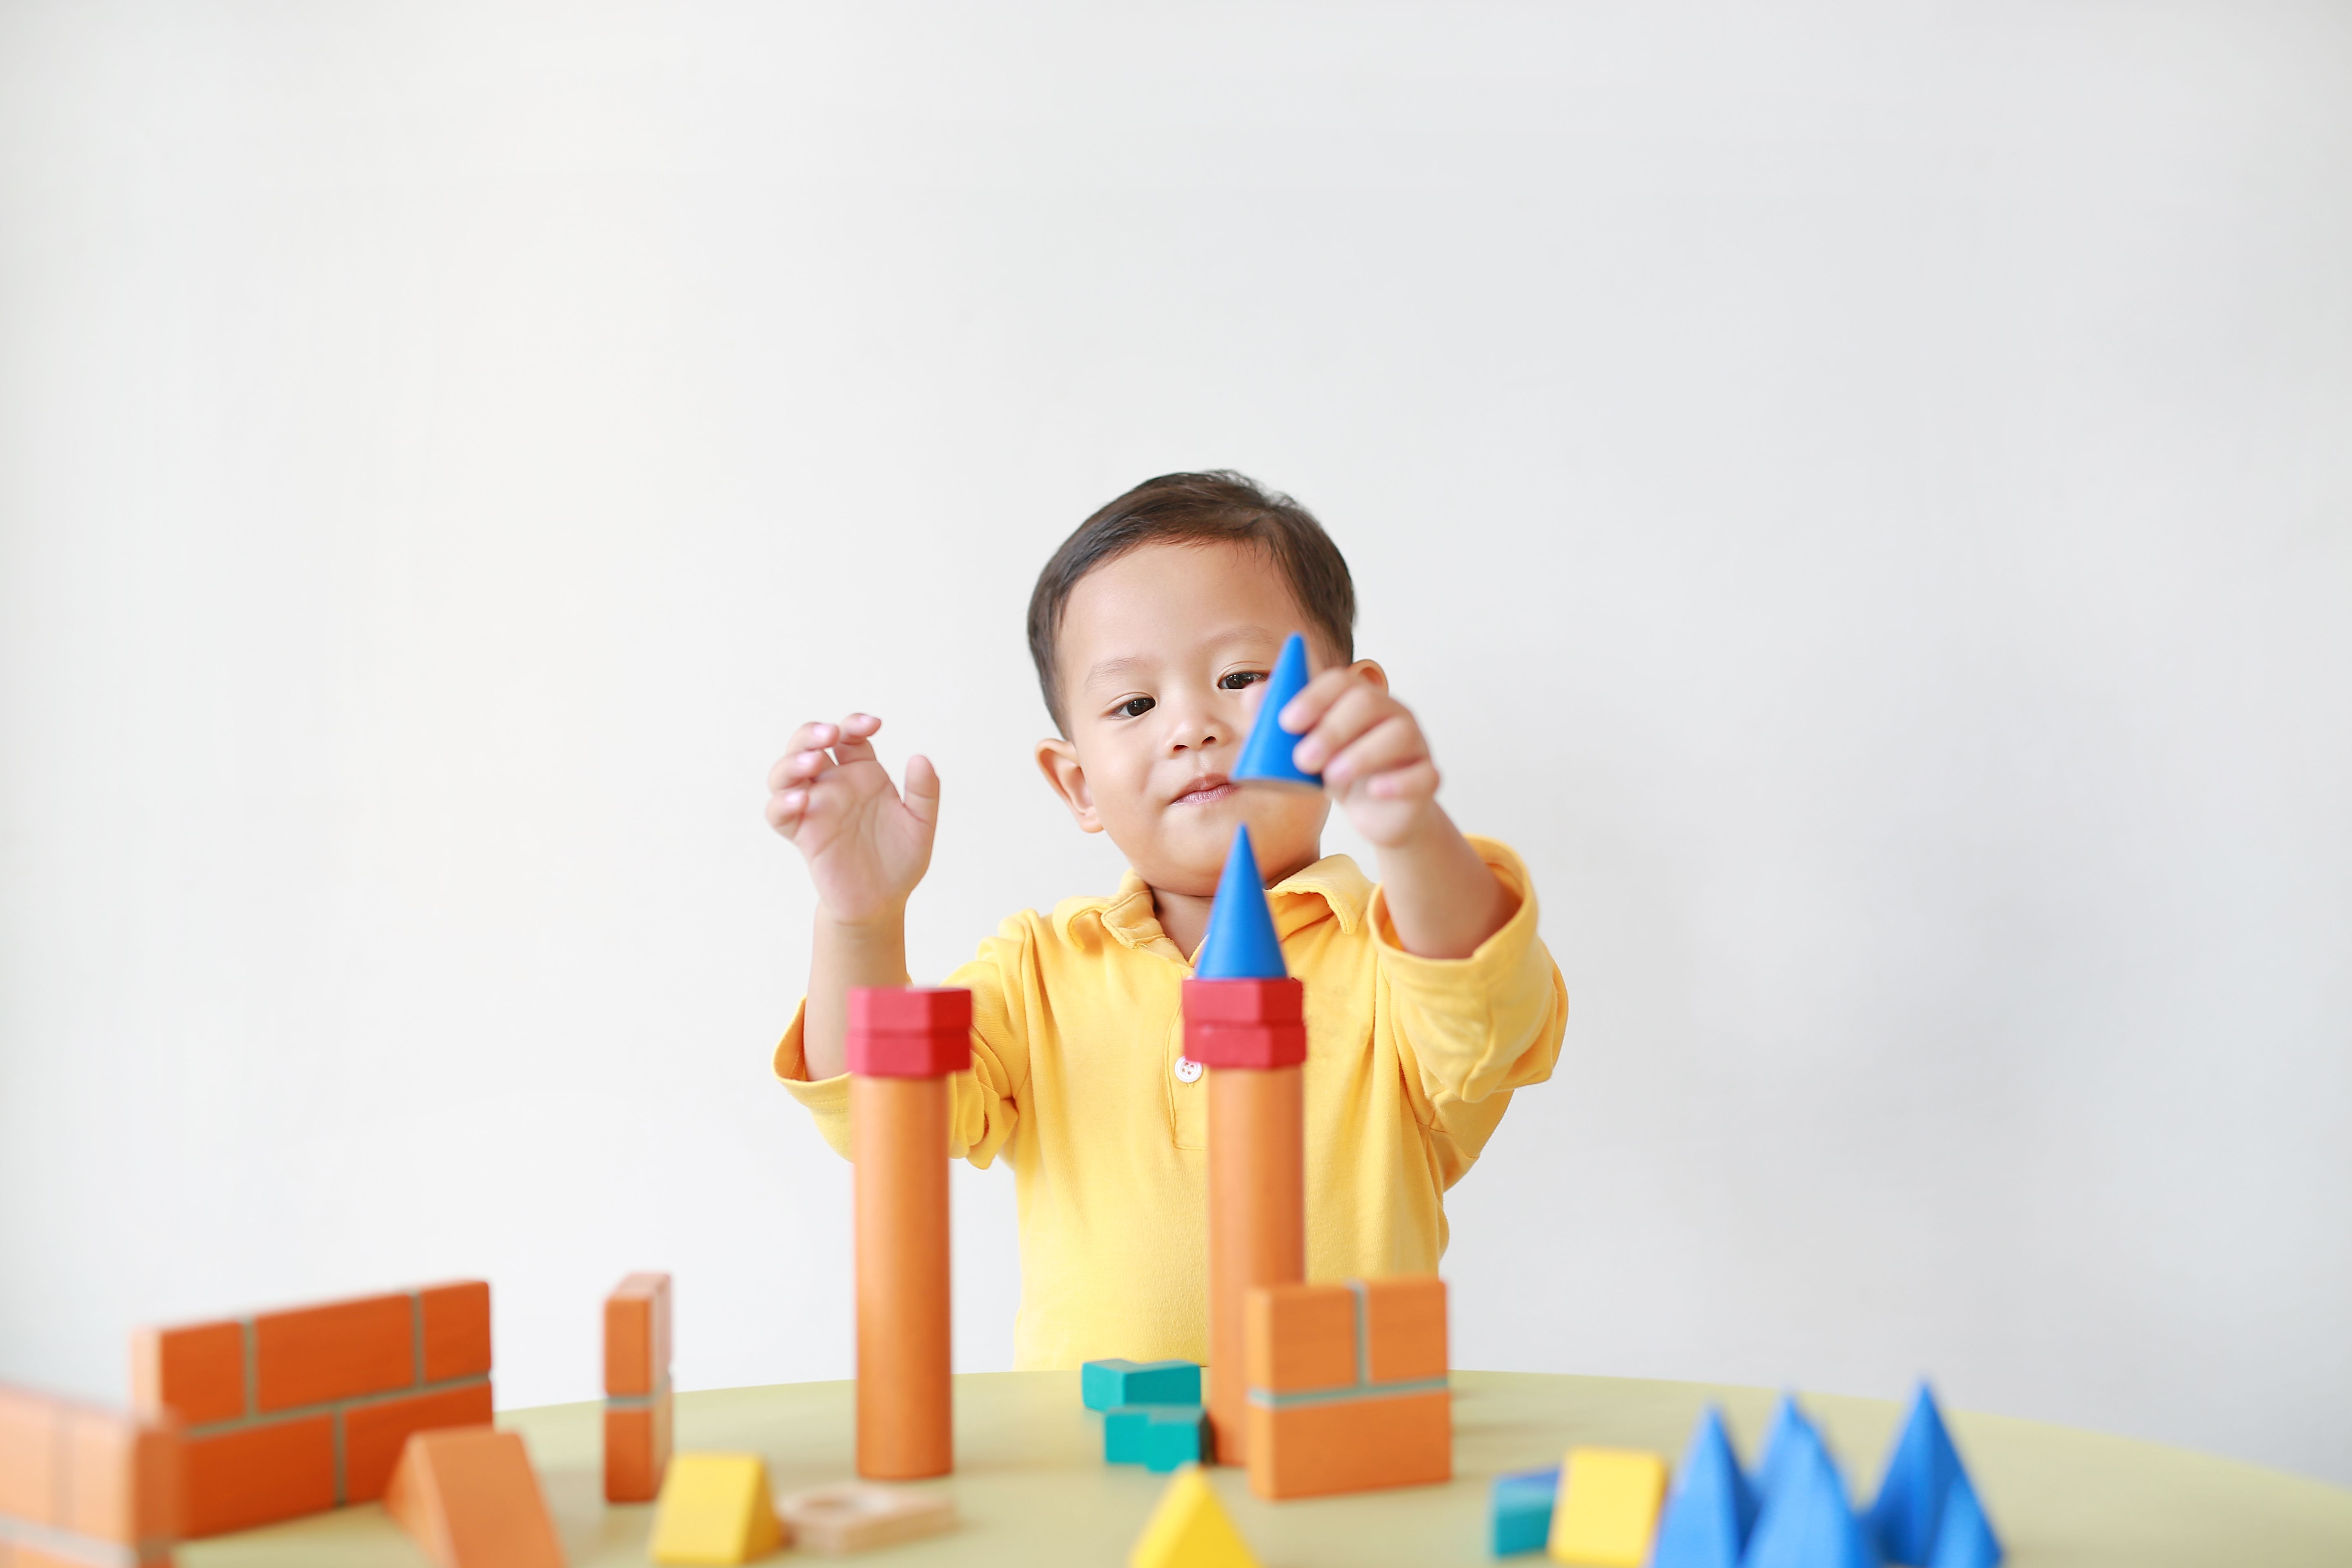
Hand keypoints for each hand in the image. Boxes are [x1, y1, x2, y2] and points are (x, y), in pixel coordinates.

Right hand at [764, 714, 939, 925]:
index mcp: (862, 774)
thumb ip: (924, 792)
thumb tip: (921, 758)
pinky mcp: (802, 834)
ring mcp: (814, 808)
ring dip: (792, 762)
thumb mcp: (921, 824)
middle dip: (812, 733)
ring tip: (813, 762)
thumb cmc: (900, 859)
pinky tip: (802, 800)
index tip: (872, 725)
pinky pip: (778, 814)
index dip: (855, 724)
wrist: (883, 901)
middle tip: (829, 734)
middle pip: (808, 745)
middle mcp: (834, 785)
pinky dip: (783, 803)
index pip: (849, 737)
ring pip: (786, 774)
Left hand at [1279, 667, 1439, 849]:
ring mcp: (1415, 744)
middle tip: (1303, 758)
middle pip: (1368, 703)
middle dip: (1332, 729)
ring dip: (1362, 754)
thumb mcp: (1306, 748)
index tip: (1286, 722)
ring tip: (1331, 777)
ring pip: (1399, 735)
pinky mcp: (1428, 777)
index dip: (1313, 697)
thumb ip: (1279, 721)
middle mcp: (1391, 714)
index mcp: (1360, 699)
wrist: (1376, 812)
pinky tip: (1375, 790)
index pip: (1340, 682)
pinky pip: (1425, 774)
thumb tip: (1250, 697)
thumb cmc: (1338, 771)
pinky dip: (1399, 782)